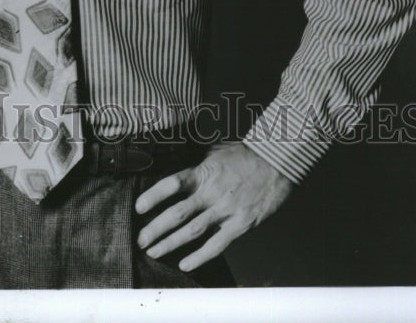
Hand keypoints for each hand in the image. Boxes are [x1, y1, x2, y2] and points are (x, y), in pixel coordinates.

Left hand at [135, 141, 292, 271]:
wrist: (277, 162)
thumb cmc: (245, 156)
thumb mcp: (215, 151)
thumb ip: (196, 163)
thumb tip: (174, 162)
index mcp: (202, 172)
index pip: (171, 184)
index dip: (153, 197)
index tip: (139, 208)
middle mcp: (211, 192)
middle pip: (177, 213)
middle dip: (156, 229)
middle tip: (141, 240)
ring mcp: (225, 209)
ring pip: (192, 231)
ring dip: (170, 244)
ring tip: (154, 252)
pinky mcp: (240, 224)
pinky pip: (217, 245)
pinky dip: (200, 257)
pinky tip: (185, 264)